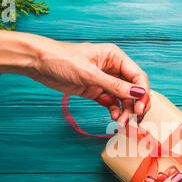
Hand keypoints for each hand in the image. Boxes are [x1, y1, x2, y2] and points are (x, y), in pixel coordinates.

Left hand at [29, 40, 149, 124]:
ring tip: (120, 122)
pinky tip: (113, 117)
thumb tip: (138, 93)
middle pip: (133, 90)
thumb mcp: (90, 73)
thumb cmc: (62, 59)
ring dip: (125, 111)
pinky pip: (112, 103)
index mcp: (115, 58)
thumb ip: (115, 85)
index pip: (138, 77)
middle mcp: (113, 69)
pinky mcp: (96, 91)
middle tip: (132, 120)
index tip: (139, 108)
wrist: (38, 63)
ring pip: (123, 99)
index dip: (142, 93)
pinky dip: (115, 111)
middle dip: (135, 105)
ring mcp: (105, 81)